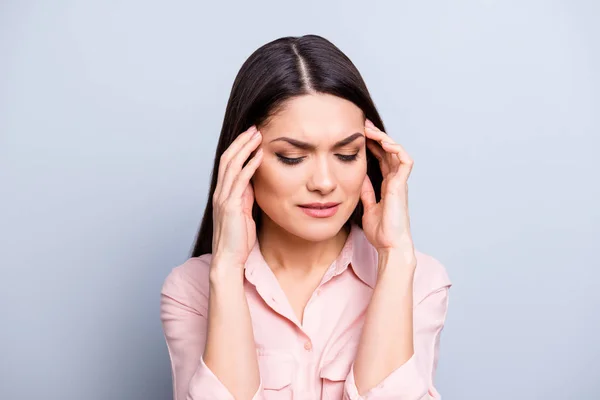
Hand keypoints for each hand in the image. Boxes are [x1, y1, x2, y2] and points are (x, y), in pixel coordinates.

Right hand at [211, 125, 262, 269]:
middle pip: (227, 159)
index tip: (251, 136)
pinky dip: (250, 166)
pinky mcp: (231, 206)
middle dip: (241, 142)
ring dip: (245, 148)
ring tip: (257, 136)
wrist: (229, 259)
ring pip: (232, 165)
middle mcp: (220, 193)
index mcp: (223, 194)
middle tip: (254, 129)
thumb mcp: (244, 213)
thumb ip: (246, 197)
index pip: (228, 164)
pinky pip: (240, 181)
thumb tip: (253, 183)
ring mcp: (224, 198)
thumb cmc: (238, 240)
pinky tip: (259, 156)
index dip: (238, 148)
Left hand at [360, 118, 415, 264]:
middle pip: (387, 151)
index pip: (381, 158)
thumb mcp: (367, 206)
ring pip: (396, 152)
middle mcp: (395, 180)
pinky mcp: (402, 185)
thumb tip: (358, 178)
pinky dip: (396, 149)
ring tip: (370, 129)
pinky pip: (405, 161)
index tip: (358, 134)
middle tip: (363, 124)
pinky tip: (384, 142)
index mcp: (387, 185)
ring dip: (384, 138)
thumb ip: (365, 191)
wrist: (390, 245)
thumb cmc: (381, 231)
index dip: (372, 145)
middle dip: (376, 136)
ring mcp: (399, 182)